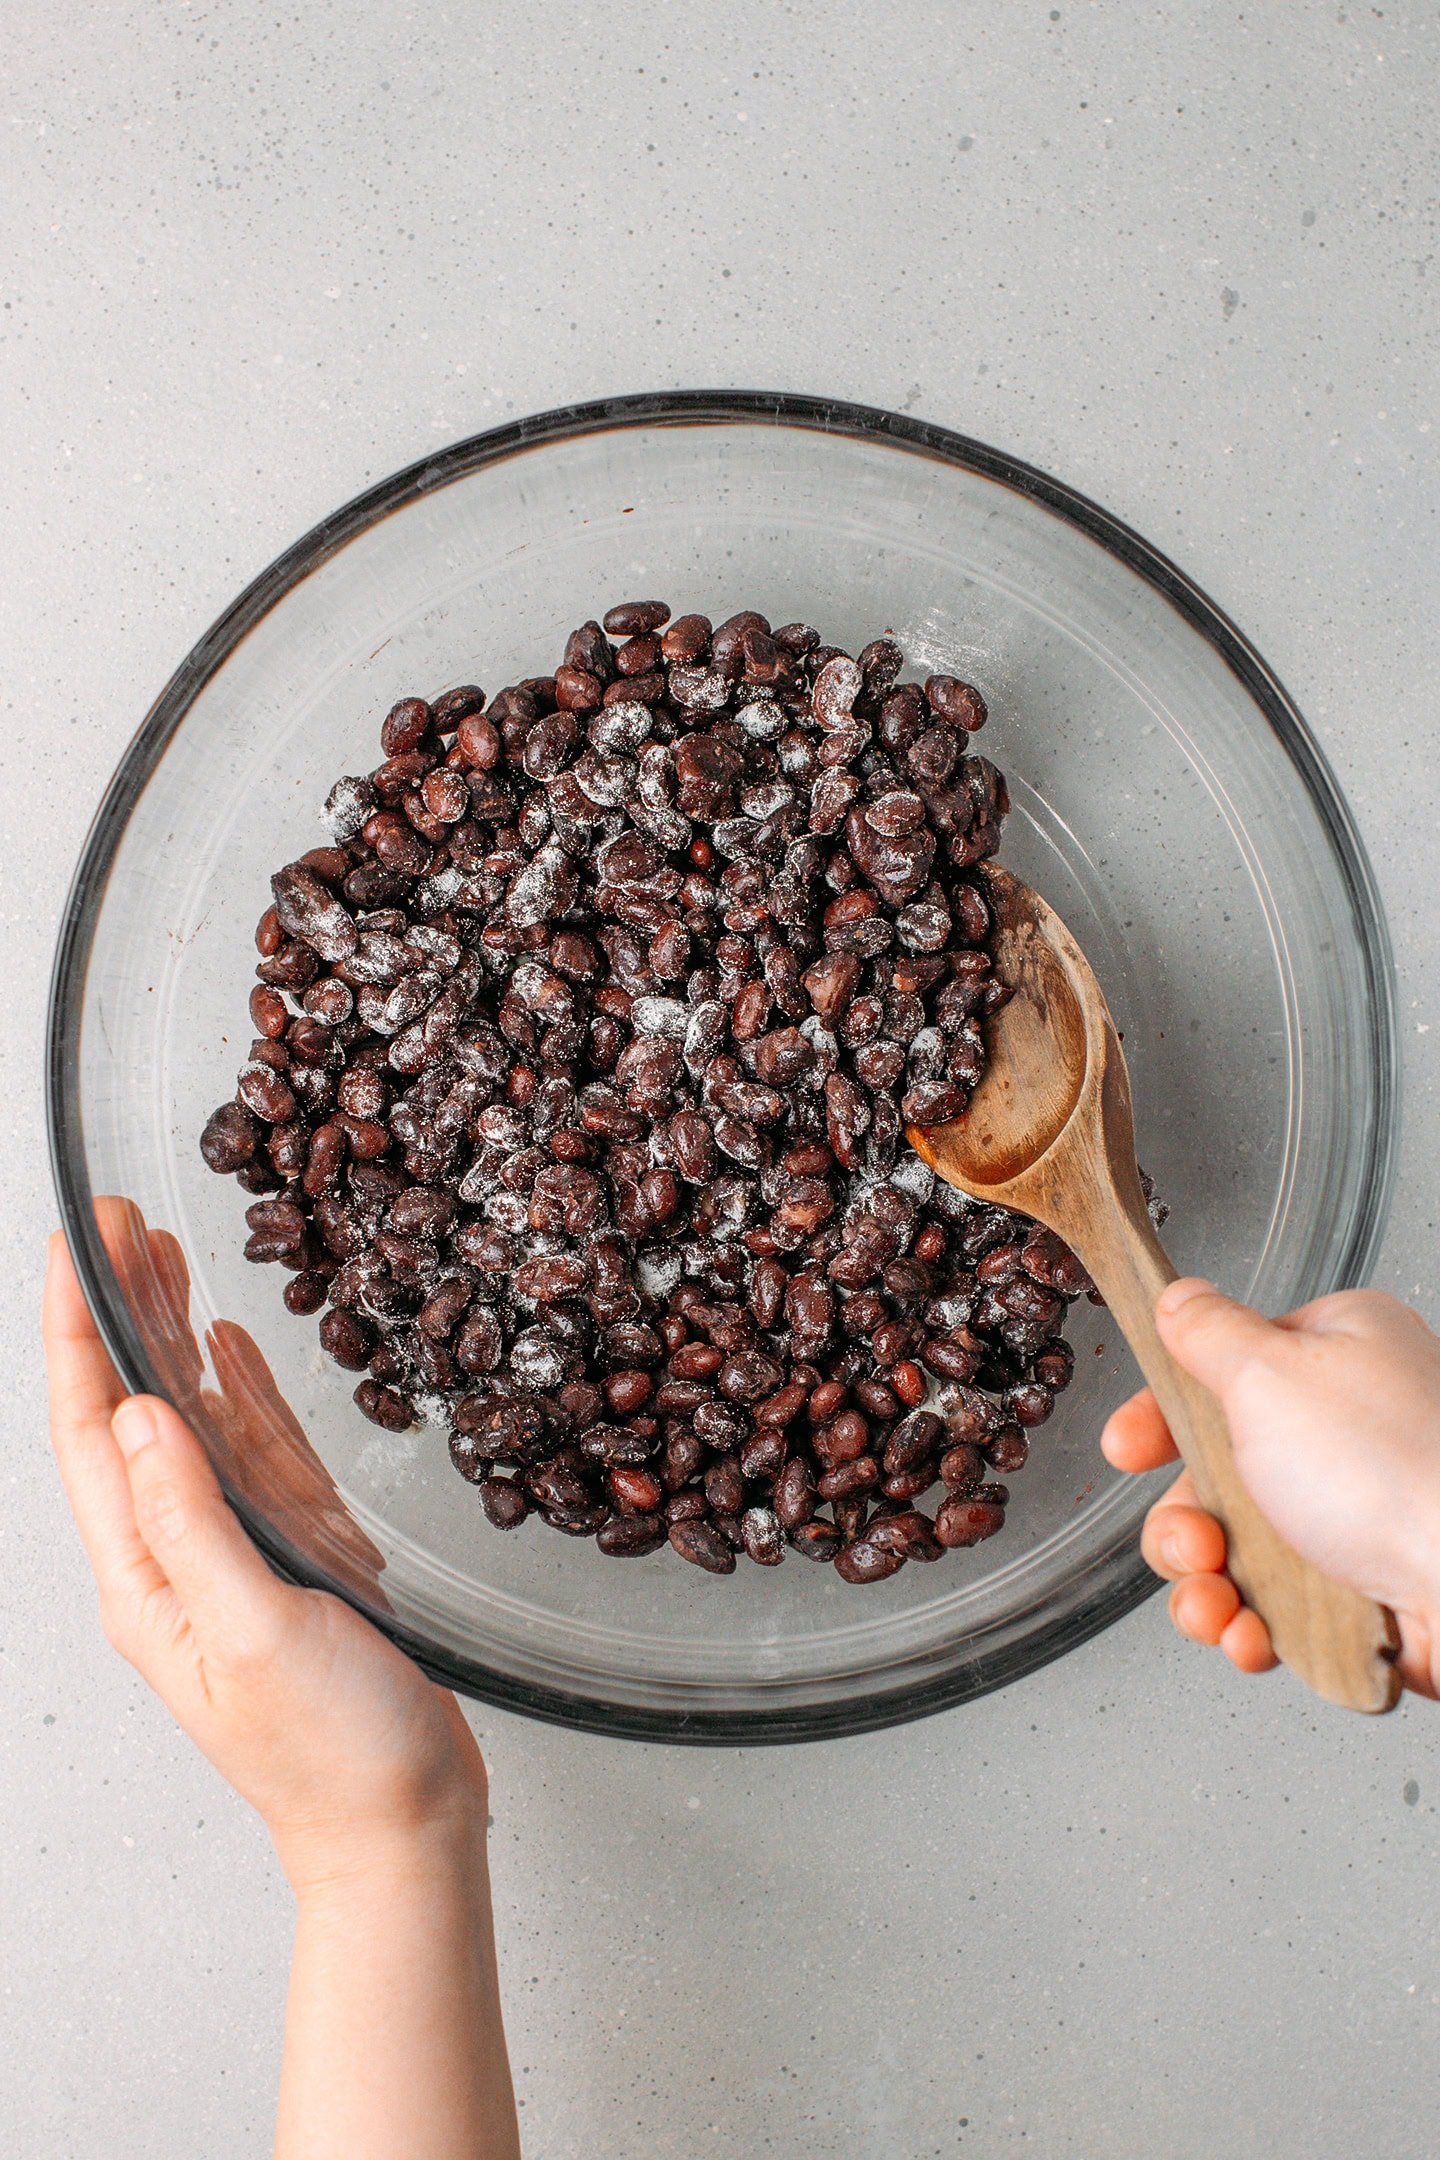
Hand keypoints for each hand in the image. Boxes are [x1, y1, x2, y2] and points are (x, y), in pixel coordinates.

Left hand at [44, 1216, 486, 1889]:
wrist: (402, 1825)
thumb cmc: (331, 1751)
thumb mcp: (254, 1629)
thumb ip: (192, 1520)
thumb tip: (136, 1412)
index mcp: (146, 1583)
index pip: (89, 1435)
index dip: (76, 1333)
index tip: (72, 1247)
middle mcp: (175, 1564)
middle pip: (128, 1415)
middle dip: (115, 1314)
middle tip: (115, 1225)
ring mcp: (230, 1562)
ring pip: (187, 1426)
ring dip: (169, 1340)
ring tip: (159, 1259)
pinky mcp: (288, 1565)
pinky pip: (249, 1459)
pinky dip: (233, 1395)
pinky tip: (224, 1351)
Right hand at [1102, 1278, 1439, 1698]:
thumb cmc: (1398, 1474)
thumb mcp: (1269, 1372)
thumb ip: (1208, 1332)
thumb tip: (1180, 1299)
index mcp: (1337, 1355)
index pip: (1221, 1372)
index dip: (1162, 1417)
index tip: (1128, 1449)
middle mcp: (1351, 1430)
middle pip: (1217, 1474)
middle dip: (1183, 1525)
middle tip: (1194, 1546)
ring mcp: (1359, 1515)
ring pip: (1239, 1550)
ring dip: (1207, 1588)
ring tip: (1217, 1608)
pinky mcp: (1365, 1591)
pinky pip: (1278, 1609)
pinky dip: (1253, 1629)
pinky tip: (1252, 1636)